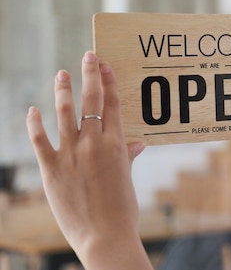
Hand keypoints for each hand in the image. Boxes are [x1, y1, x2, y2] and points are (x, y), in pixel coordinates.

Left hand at [26, 51, 151, 269]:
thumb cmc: (122, 209)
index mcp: (116, 145)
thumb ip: (127, 157)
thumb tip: (136, 144)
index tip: (105, 65)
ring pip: (64, 112)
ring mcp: (71, 154)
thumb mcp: (127, 179)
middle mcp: (94, 143)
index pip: (112, 104)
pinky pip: (40, 140)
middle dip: (90, 75)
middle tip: (88, 56)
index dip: (109, 81)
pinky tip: (33, 109)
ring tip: (61, 74)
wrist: (105, 235)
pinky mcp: (51, 169)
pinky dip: (35, 123)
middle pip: (91, 100)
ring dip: (63, 90)